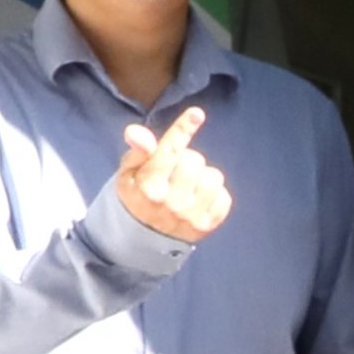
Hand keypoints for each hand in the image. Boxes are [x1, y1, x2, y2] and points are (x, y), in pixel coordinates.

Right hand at [109, 105, 229, 245]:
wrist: (143, 239)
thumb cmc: (137, 197)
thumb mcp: (129, 174)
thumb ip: (137, 152)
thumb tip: (136, 131)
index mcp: (149, 186)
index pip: (169, 152)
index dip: (183, 130)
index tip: (196, 114)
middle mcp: (171, 202)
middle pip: (194, 160)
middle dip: (186, 159)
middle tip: (174, 172)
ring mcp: (191, 215)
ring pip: (213, 176)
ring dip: (202, 176)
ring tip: (187, 185)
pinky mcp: (207, 225)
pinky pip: (224, 197)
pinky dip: (214, 194)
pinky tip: (198, 199)